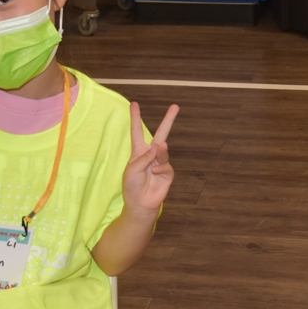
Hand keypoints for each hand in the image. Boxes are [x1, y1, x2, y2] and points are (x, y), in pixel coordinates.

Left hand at [122, 102, 178, 216]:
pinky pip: (166, 165)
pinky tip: (155, 173)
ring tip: (160, 148)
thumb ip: (145, 157)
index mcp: (138, 151)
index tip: (134, 103)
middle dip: (168, 120)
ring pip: (164, 150)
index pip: (137, 131)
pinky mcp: (168, 173)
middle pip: (161, 133)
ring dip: (161, 150)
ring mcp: (160, 163)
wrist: (141, 204)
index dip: (135, 118)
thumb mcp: (132, 169)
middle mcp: (151, 154)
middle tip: (176, 106)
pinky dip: (161, 168)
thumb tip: (159, 146)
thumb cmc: (131, 186)